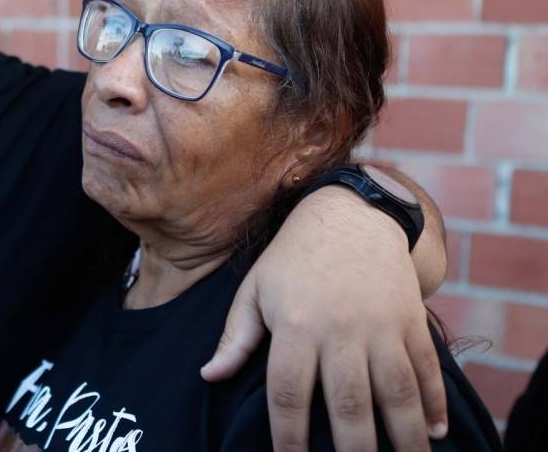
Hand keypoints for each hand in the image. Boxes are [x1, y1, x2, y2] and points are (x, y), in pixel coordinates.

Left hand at [201, 186, 447, 450]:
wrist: (351, 214)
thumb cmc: (293, 257)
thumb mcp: (256, 289)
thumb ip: (235, 337)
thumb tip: (208, 377)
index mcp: (296, 325)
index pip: (289, 393)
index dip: (289, 436)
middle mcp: (341, 329)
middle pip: (348, 404)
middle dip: (352, 451)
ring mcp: (382, 326)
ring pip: (397, 393)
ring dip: (403, 437)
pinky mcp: (412, 320)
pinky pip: (427, 369)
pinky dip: (435, 403)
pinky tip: (433, 433)